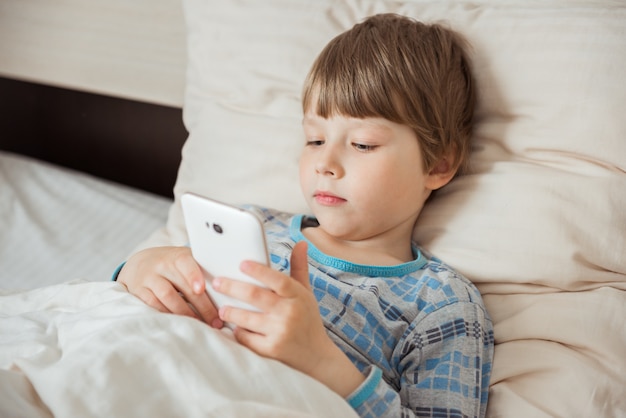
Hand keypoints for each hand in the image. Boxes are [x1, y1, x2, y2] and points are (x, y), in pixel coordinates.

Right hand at [117, 246, 222, 327]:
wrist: (139, 264)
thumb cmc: (173, 265)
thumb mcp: (185, 260)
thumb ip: (203, 268)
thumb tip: (232, 286)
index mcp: (178, 256)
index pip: (186, 263)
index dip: (193, 275)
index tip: (201, 289)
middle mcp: (162, 265)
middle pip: (182, 287)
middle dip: (202, 306)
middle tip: (216, 321)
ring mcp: (149, 278)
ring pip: (168, 298)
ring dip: (186, 313)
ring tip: (202, 325)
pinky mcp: (139, 291)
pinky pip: (154, 306)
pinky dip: (169, 315)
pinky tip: (182, 323)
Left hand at [213, 241, 364, 396]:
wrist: (316, 357)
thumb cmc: (307, 320)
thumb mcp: (306, 294)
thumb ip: (299, 268)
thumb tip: (301, 243)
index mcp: (298, 296)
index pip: (277, 279)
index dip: (259, 271)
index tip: (242, 263)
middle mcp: (289, 312)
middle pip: (255, 296)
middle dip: (232, 287)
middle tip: (217, 282)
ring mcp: (280, 332)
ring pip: (246, 318)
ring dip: (230, 312)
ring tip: (222, 308)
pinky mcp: (271, 350)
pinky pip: (246, 338)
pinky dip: (238, 332)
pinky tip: (233, 327)